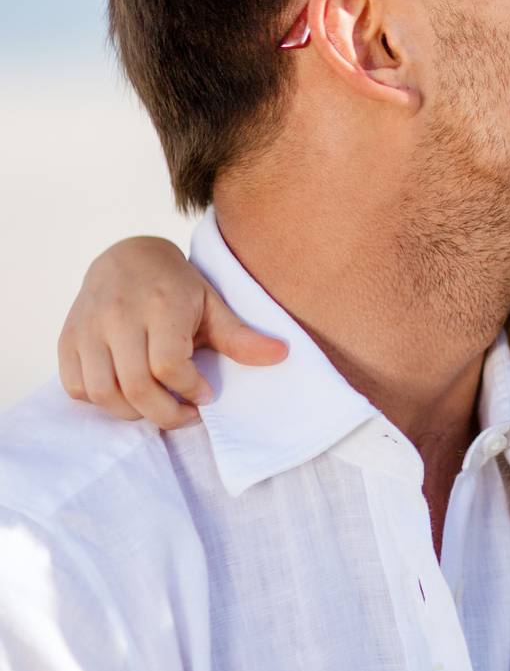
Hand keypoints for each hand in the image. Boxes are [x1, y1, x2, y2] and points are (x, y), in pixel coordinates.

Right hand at [57, 237, 287, 428]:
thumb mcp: (213, 304)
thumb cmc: (176, 286)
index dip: (189, 389)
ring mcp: (87, 328)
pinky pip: (76, 386)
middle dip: (164, 413)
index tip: (206, 395)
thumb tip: (281, 356)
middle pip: (134, 386)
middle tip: (186, 413)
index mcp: (160, 305)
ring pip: (102, 392)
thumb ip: (240, 336)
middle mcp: (118, 316)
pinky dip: (101, 401)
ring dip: (132, 412)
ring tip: (158, 405)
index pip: (169, 365)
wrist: (127, 257)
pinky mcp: (67, 338)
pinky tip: (128, 393)